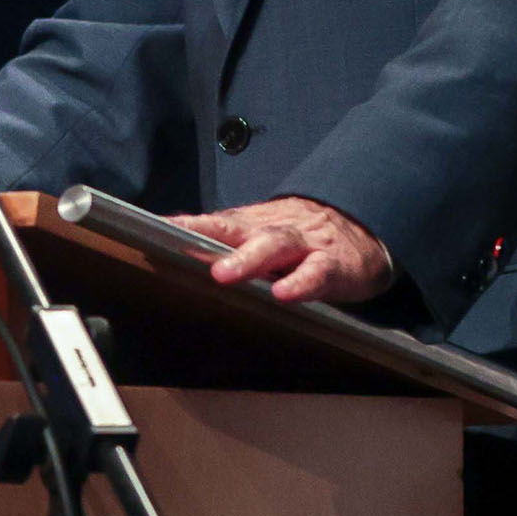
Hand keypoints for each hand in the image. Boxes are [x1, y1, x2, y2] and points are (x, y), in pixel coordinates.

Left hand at [172, 197, 393, 306]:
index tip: (152, 229)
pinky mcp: (333, 264)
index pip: (214, 222)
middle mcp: (274, 230)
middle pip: (238, 228)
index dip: (185, 225)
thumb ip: (227, 243)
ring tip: (223, 274)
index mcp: (254, 224)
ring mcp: (304, 244)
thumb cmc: (303, 238)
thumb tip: (175, 252)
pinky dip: (300, 283)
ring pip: (275, 245)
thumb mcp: (263, 233)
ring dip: (248, 259)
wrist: (365, 227)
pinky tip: (284, 293)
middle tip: (180, 245)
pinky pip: (316, 272)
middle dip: (207, 235)